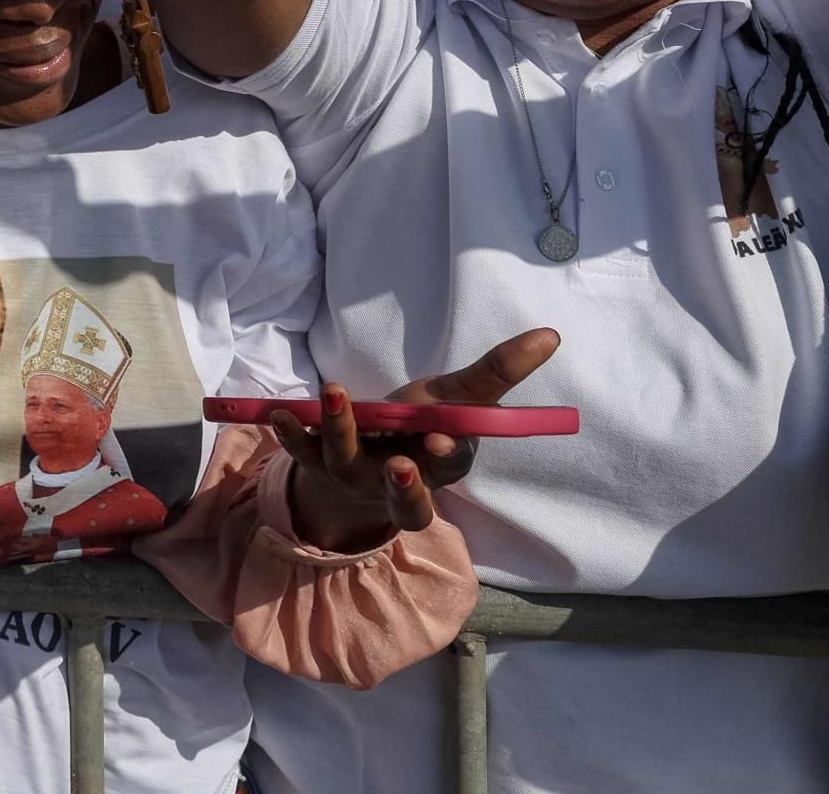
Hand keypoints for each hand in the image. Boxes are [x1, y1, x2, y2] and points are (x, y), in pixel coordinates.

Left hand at [275, 327, 560, 551]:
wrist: (365, 462)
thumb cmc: (420, 427)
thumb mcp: (456, 399)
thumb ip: (498, 372)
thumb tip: (551, 334)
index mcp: (438, 469)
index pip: (448, 471)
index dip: (446, 459)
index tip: (442, 442)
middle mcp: (396, 481)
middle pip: (402, 494)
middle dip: (404, 483)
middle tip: (402, 463)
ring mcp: (352, 474)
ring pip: (346, 464)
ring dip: (339, 430)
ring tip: (333, 393)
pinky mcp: (314, 460)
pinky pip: (300, 450)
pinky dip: (289, 432)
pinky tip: (278, 411)